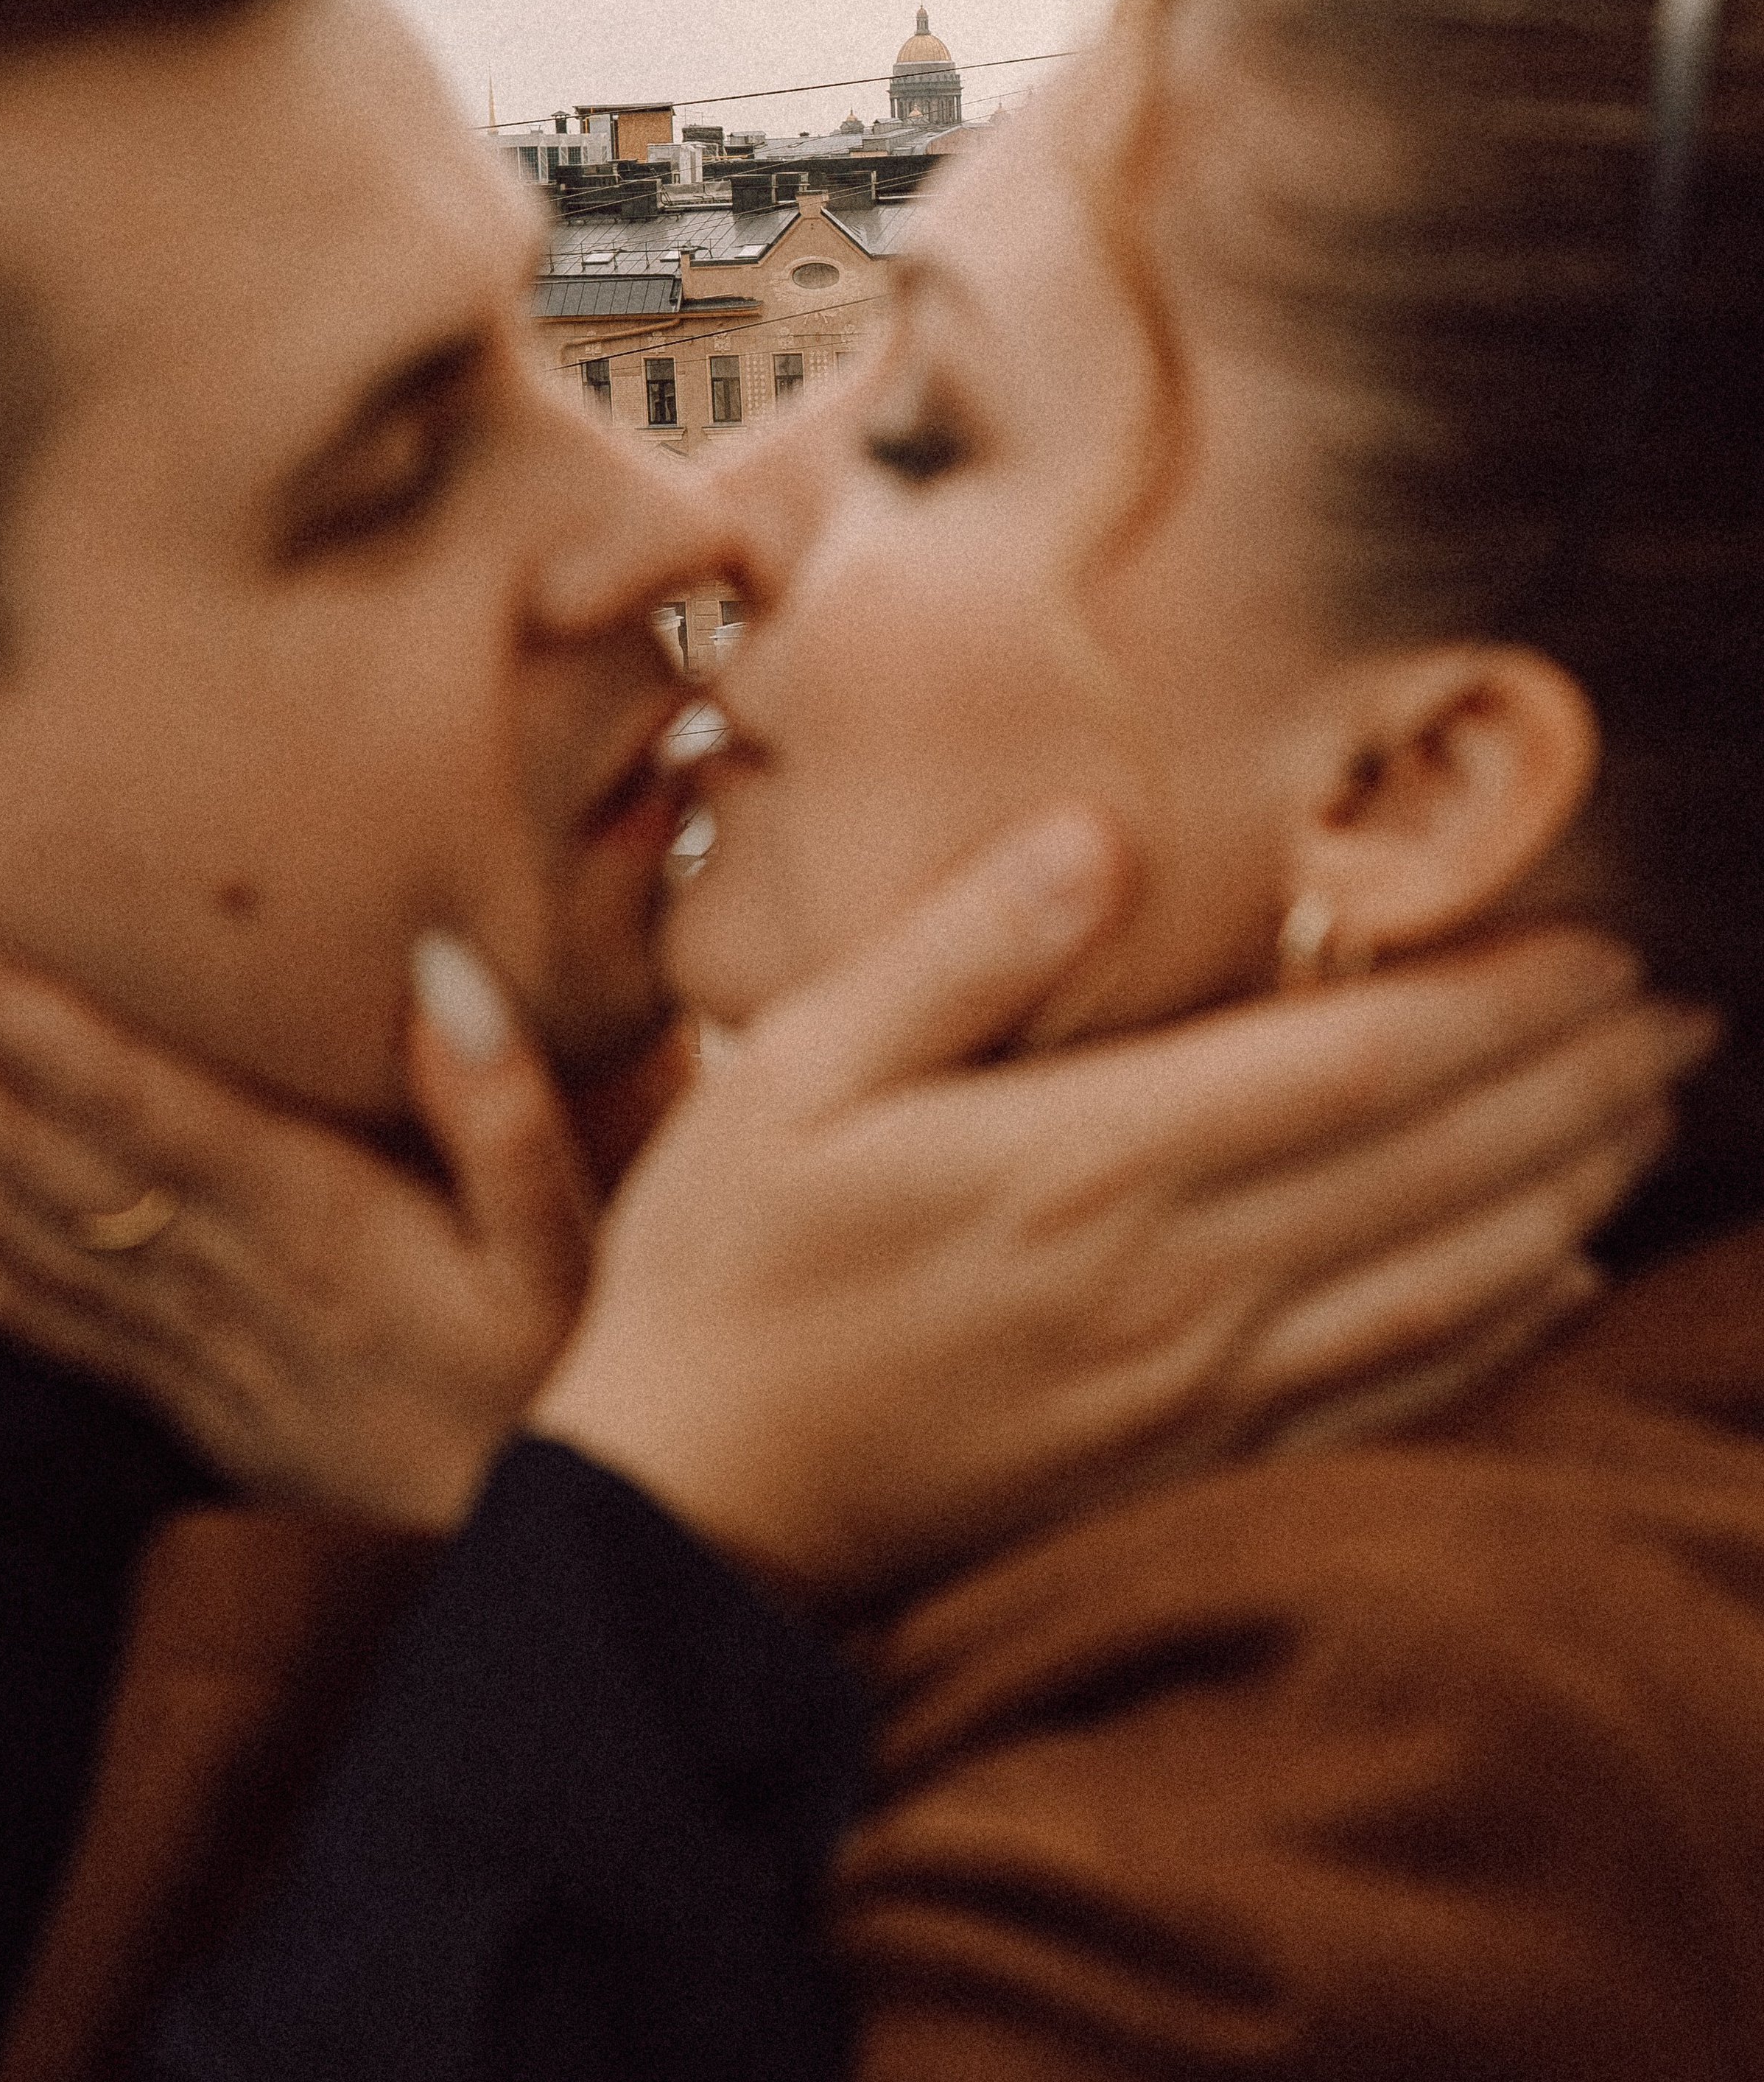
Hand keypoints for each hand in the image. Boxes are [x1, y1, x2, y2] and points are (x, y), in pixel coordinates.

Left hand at [0, 944, 597, 1529]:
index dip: (16, 1003)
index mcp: (304, 1220)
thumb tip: (439, 971)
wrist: (532, 1558)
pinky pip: (7, 1296)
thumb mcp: (574, 1256)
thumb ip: (510, 1119)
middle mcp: (208, 1271)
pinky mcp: (155, 1375)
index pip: (128, 1098)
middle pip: (19, 1139)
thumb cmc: (556, 1379)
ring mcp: (166, 1331)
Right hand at [529, 810, 1709, 1599]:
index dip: (1495, 1004)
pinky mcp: (1180, 1465)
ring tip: (1654, 1118)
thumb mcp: (789, 1071)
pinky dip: (1497, 1337)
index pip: (1350, 1067)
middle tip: (1683, 1012)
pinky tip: (1563, 1286)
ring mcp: (1189, 1390)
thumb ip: (959, 948)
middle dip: (1574, 1083)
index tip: (1601, 944)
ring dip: (1567, 1192)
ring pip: (1440, 1283)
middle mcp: (1170, 1283)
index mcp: (1083, 1164)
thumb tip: (1102, 836)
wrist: (685, 1513)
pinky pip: (1387, 1399)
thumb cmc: (723, 1268)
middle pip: (1430, 1169)